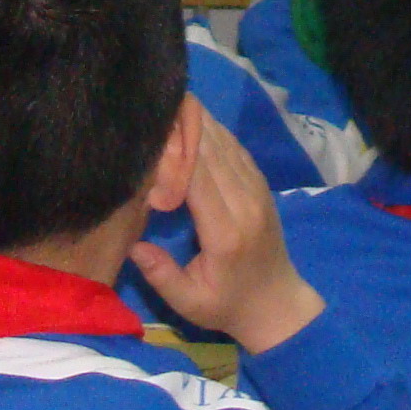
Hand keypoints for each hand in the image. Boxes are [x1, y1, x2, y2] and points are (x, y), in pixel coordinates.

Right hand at [129, 110, 325, 354]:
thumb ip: (162, 275)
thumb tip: (133, 245)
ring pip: (226, 146)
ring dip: (199, 124)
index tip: (146, 135)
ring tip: (170, 103)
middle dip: (183, 128)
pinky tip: (195, 119)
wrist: (277, 305)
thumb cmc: (227, 306)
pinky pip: (237, 150)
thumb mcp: (189, 303)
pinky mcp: (261, 186)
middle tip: (153, 107)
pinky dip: (216, 132)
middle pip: (212, 154)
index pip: (198, 180)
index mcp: (226, 233)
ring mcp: (258, 192)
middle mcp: (245, 205)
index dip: (174, 153)